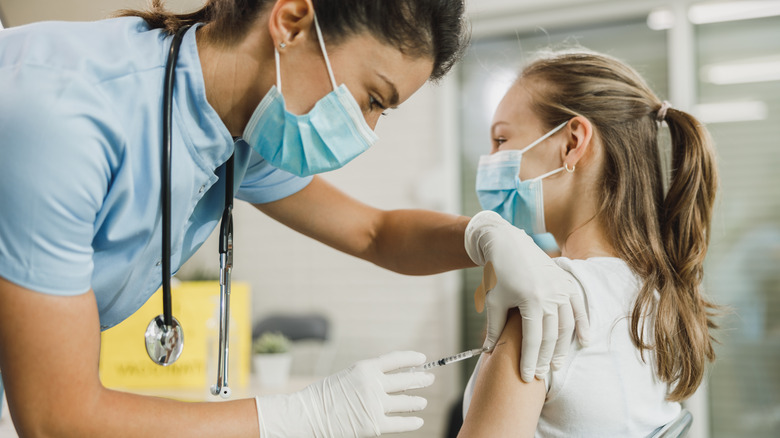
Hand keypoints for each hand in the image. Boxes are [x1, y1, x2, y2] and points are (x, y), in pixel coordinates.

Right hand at [255, 351, 433, 436]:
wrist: (308, 415)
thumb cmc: (324, 396)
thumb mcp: (347, 377)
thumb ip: (368, 378)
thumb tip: (391, 383)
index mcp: (365, 368)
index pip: (396, 360)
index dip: (411, 359)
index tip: (422, 359)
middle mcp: (374, 384)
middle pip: (405, 380)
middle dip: (420, 379)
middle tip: (429, 378)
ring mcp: (375, 405)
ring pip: (406, 402)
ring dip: (416, 401)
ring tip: (422, 401)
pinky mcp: (374, 425)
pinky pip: (399, 423)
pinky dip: (411, 422)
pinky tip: (417, 420)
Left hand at [464, 211, 589, 381]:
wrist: (508, 243)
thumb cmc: (497, 273)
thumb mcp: (494, 301)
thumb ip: (494, 328)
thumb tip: (489, 351)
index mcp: (531, 300)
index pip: (532, 339)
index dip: (530, 361)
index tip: (527, 377)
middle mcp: (550, 295)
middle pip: (550, 336)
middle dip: (544, 359)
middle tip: (540, 375)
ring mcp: (561, 288)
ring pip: (566, 326)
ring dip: (562, 348)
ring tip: (555, 364)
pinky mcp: (567, 283)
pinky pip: (579, 308)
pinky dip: (583, 325)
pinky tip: (583, 341)